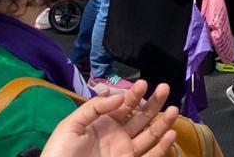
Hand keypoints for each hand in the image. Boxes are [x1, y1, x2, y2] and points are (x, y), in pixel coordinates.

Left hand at [40, 80, 177, 156]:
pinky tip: (171, 134)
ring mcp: (125, 150)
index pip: (124, 105)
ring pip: (149, 134)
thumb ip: (95, 107)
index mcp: (104, 122)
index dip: (134, 94)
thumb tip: (120, 97)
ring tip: (174, 108)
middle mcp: (118, 134)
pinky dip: (162, 147)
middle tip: (165, 88)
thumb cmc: (59, 153)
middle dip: (154, 102)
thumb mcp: (71, 125)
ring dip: (162, 121)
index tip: (143, 84)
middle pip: (141, 116)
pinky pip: (150, 156)